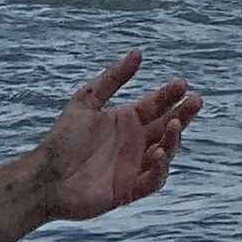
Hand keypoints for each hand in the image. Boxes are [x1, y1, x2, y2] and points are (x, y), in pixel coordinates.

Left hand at [34, 50, 199, 225]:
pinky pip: (153, 180)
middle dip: (183, 114)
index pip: (155, 105)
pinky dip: (161, 168)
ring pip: (166, 152)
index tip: (181, 84)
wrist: (46, 176)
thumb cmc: (62, 139)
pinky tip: (158, 153)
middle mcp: (134, 143)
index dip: (170, 95)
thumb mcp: (86, 100)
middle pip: (167, 126)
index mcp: (126, 121)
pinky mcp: (129, 189)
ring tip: (173, 125)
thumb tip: (139, 53)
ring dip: (174, 139)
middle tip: (195, 101)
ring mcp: (134, 166)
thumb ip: (113, 78)